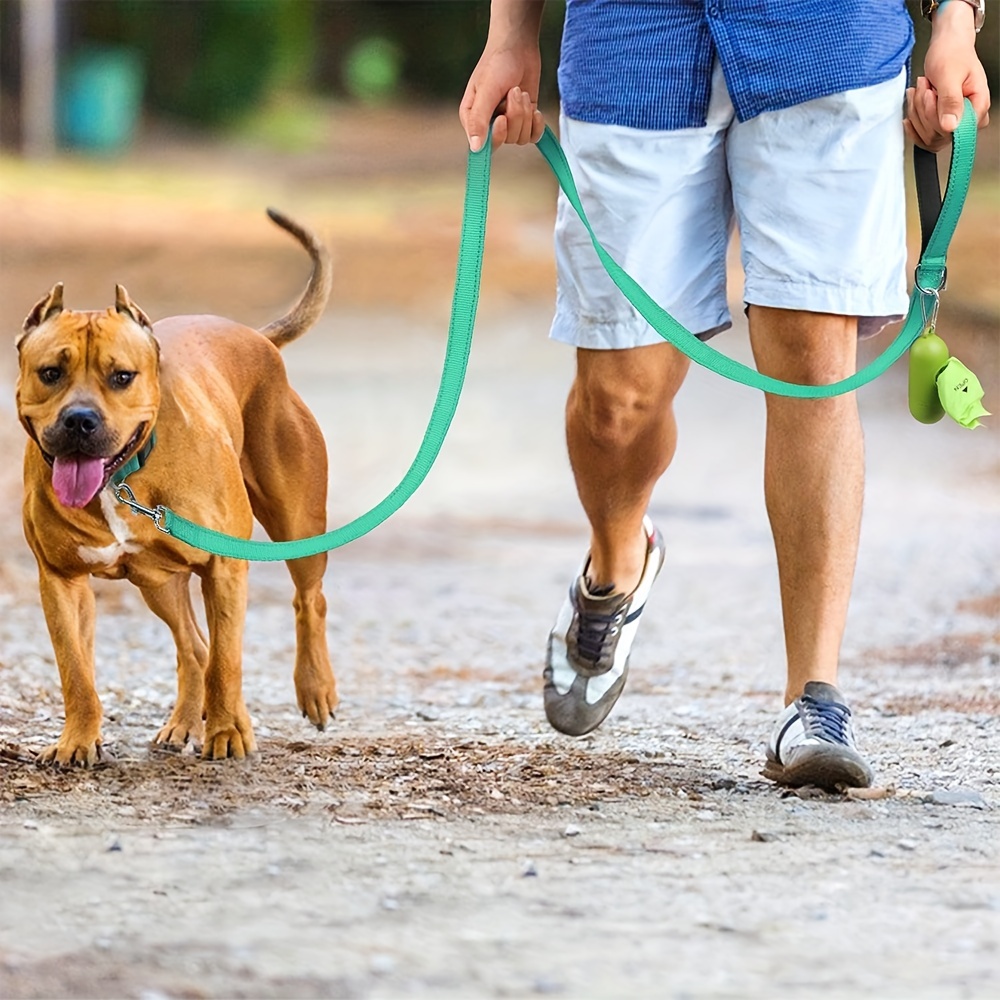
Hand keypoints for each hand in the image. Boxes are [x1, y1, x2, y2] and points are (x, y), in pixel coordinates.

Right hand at [459, 10, 545, 151]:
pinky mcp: (525, 121)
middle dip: (515, 116)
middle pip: (507, 140)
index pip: (484, 146)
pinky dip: (537, 124)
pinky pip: (533, 136)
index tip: (502, 118)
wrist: (518, 47)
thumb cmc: (497, 64)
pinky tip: (535, 109)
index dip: (497, 136)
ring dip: (525, 113)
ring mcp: (509, 124)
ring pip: (521, 138)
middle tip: (514, 92)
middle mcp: (489, 125)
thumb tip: (475, 148)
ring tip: (520, 91)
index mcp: (473, 120)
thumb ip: (479, 120)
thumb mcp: (486, 91)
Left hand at [905, 3, 989, 151]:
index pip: (955, 131)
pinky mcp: (940, 123)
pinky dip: (913, 117)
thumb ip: (951, 101)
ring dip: (917, 112)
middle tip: (925, 88)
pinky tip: (913, 103)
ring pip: (927, 135)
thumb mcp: (950, 75)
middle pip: (938, 135)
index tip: (931, 94)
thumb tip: (951, 127)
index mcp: (978, 106)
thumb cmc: (952, 54)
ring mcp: (953, 122)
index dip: (936, 117)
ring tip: (921, 89)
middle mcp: (968, 118)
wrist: (947, 45)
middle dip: (924, 110)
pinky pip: (922, 133)